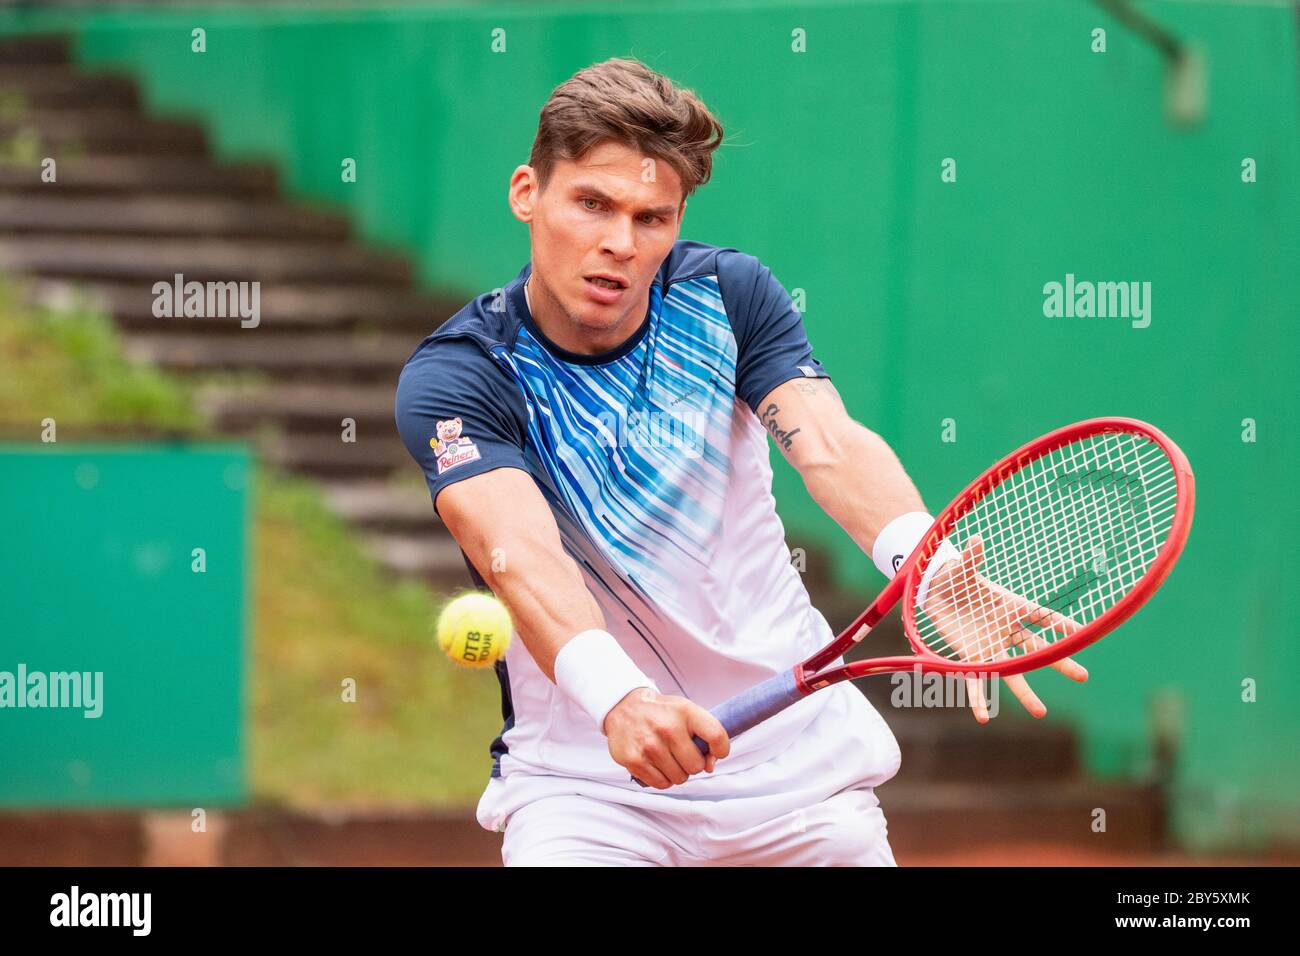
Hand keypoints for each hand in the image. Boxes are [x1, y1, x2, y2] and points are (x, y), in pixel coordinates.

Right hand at [602, 688, 730, 788]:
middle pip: (696, 766)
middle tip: (682, 753)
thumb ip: (705, 734)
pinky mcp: (635, 760)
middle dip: (692, 764)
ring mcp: (650, 745)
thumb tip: (710, 766)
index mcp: (685, 711)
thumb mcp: (685, 711)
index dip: (721, 749)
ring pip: (679, 778)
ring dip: (676, 772)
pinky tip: (656, 763)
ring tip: (667, 757)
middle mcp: (667, 728)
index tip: (717, 752)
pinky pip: (661, 784)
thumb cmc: (660, 713)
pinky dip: (662, 778)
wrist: (623, 708)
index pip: (716, 735)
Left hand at [922, 534, 1088, 721]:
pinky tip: (983, 717)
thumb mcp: (962, 568)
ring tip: (1040, 712)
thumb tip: (975, 541)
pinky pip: (976, 681)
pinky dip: (978, 699)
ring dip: (1025, 693)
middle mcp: (1007, 629)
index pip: (1042, 616)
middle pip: (1038, 649)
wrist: (936, 591)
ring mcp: (991, 646)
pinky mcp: (971, 657)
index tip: (1083, 633)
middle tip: (1083, 676)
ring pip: (1012, 673)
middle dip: (1059, 662)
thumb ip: (971, 559)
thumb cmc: (956, 577)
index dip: (1061, 623)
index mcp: (1011, 606)